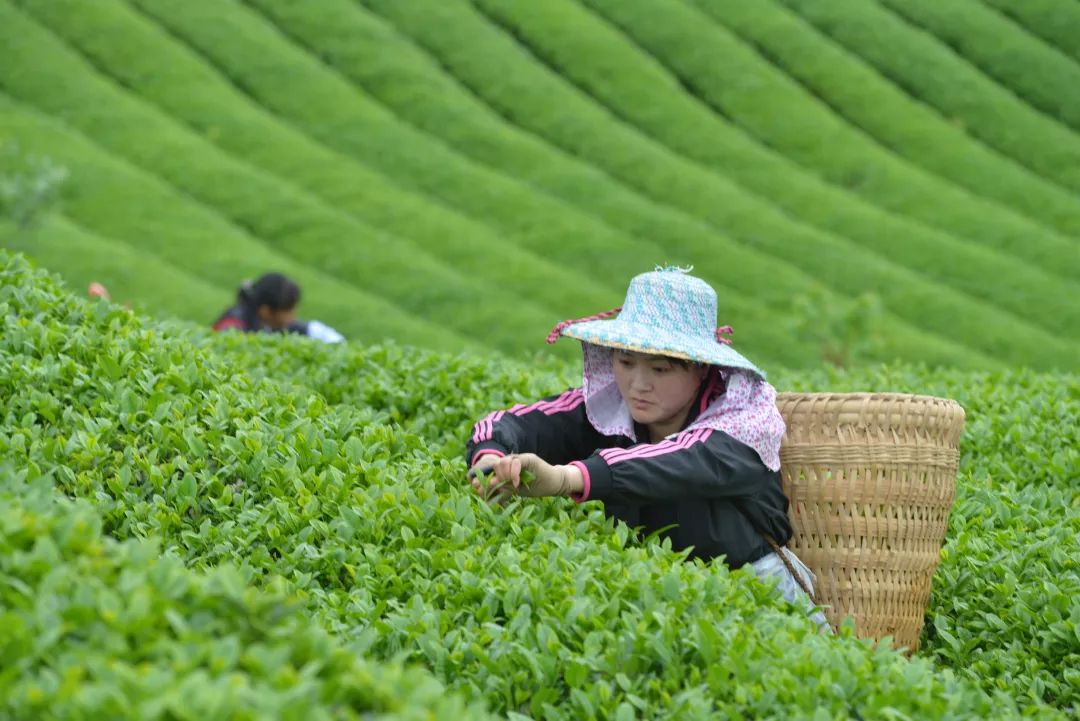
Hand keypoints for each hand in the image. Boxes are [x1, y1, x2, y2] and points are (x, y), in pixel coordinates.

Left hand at [469, 453, 583, 498]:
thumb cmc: (536, 487)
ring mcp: (521, 458)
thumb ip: (504, 489)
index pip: (493, 470)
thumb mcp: (517, 490)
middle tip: (503, 488)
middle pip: (496, 465)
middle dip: (496, 478)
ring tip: (512, 485)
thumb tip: (488, 495)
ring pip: (503, 462)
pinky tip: (517, 483)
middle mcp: (513, 460)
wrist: (554, 483)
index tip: (483, 489)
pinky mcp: (529, 459)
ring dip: (504, 475)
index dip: (486, 479)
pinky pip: (516, 462)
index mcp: (508, 468)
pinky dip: (514, 473)